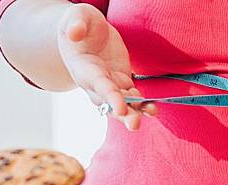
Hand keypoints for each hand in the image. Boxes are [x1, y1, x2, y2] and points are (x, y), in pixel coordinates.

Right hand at [57, 4, 156, 129]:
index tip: (120, 108)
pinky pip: (132, 96)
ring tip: (151, 114)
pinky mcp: (122, 81)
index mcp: (83, 69)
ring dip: (136, 112)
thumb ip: (75, 23)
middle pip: (109, 102)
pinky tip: (153, 110)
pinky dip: (142, 103)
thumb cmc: (79, 23)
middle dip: (122, 114)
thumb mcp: (75, 16)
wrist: (86, 33)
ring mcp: (110, 84)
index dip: (109, 97)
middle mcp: (95, 83)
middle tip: (134, 125)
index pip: (98, 85)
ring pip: (123, 103)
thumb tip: (74, 32)